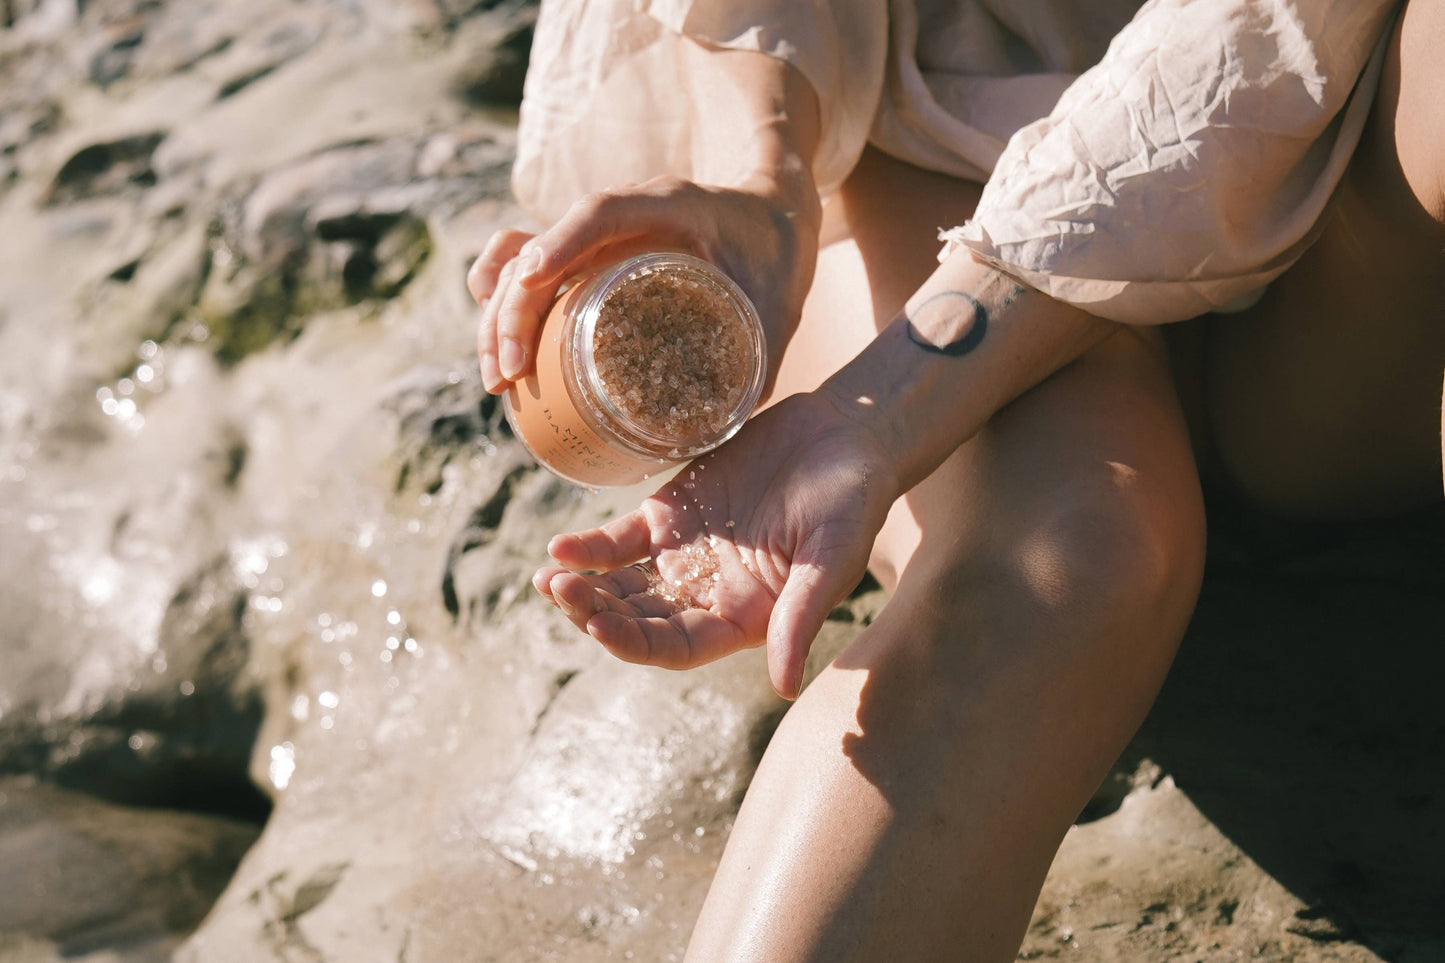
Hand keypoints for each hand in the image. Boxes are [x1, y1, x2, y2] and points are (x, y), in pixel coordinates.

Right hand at [468, 171, 820, 395]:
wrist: (773, 221)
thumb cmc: (775, 266)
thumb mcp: (777, 313)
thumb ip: (756, 369)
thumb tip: (713, 438)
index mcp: (673, 208)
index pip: (604, 211)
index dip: (563, 241)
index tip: (532, 282)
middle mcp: (624, 215)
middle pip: (544, 246)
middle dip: (514, 309)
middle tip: (511, 375)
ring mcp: (597, 238)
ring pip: (522, 258)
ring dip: (497, 312)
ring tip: (499, 377)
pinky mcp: (586, 258)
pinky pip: (526, 265)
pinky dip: (501, 296)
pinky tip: (497, 345)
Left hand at [533, 389, 896, 699]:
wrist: (844, 435)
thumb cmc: (852, 502)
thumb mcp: (831, 558)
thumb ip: (801, 617)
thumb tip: (784, 687)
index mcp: (742, 619)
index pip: (676, 647)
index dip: (635, 644)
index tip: (599, 628)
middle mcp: (705, 596)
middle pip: (638, 621)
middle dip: (596, 613)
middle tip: (561, 592)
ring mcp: (682, 555)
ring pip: (620, 585)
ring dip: (583, 587)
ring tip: (549, 579)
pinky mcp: (669, 513)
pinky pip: (618, 539)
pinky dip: (589, 546)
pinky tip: (560, 546)